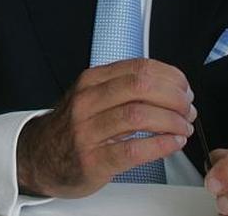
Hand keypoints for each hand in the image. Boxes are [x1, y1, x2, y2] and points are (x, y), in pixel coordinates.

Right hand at [16, 58, 194, 197]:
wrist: (39, 156)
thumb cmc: (73, 128)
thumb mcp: (92, 97)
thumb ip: (125, 89)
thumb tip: (171, 87)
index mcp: (91, 81)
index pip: (139, 68)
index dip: (170, 77)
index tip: (184, 89)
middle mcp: (87, 101)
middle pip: (141, 87)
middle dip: (174, 97)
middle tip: (187, 109)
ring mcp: (87, 130)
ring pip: (139, 116)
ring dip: (172, 122)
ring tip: (183, 128)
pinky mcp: (93, 159)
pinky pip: (133, 149)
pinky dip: (160, 145)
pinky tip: (172, 144)